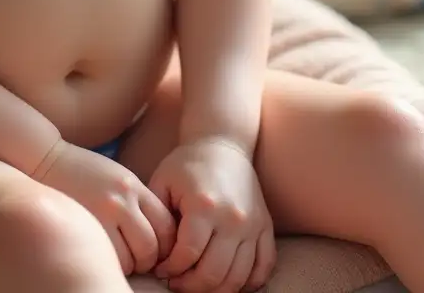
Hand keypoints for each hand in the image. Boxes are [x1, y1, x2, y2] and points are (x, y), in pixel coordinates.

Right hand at [37, 140, 176, 276]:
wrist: (47, 160)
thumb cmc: (84, 173)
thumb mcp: (118, 178)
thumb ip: (138, 202)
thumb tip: (159, 237)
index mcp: (134, 186)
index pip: (166, 225)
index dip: (166, 245)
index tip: (156, 250)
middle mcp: (123, 199)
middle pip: (152, 245)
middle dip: (149, 260)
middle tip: (140, 260)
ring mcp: (104, 213)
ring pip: (133, 258)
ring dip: (131, 265)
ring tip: (122, 258)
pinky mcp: (87, 224)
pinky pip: (112, 258)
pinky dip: (114, 264)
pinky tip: (107, 256)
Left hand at [148, 138, 275, 292]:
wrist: (222, 144)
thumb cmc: (187, 164)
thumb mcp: (162, 181)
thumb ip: (157, 218)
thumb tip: (157, 255)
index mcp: (203, 206)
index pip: (187, 255)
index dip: (170, 269)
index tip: (161, 270)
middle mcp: (232, 218)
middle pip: (213, 273)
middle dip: (190, 286)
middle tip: (177, 283)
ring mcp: (253, 224)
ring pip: (238, 278)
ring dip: (216, 290)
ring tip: (198, 284)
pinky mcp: (266, 226)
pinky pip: (263, 267)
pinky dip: (248, 284)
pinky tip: (228, 281)